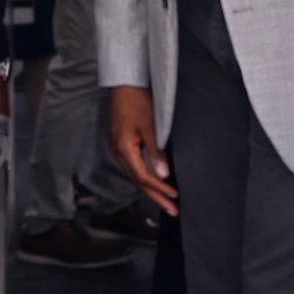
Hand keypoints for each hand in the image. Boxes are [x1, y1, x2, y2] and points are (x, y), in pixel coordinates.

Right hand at [109, 85, 177, 215]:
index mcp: (124, 149)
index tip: (175, 196)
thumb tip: (163, 175)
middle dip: (156, 197)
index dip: (160, 189)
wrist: (125, 82)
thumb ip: (156, 151)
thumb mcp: (151, 125)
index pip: (143, 177)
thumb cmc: (138, 100)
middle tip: (173, 212)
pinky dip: (147, 177)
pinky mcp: (123, 143)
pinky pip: (135, 166)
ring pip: (136, 175)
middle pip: (138, 181)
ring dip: (152, 189)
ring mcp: (119, 148)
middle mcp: (118, 152)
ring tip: (167, 202)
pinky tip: (156, 182)